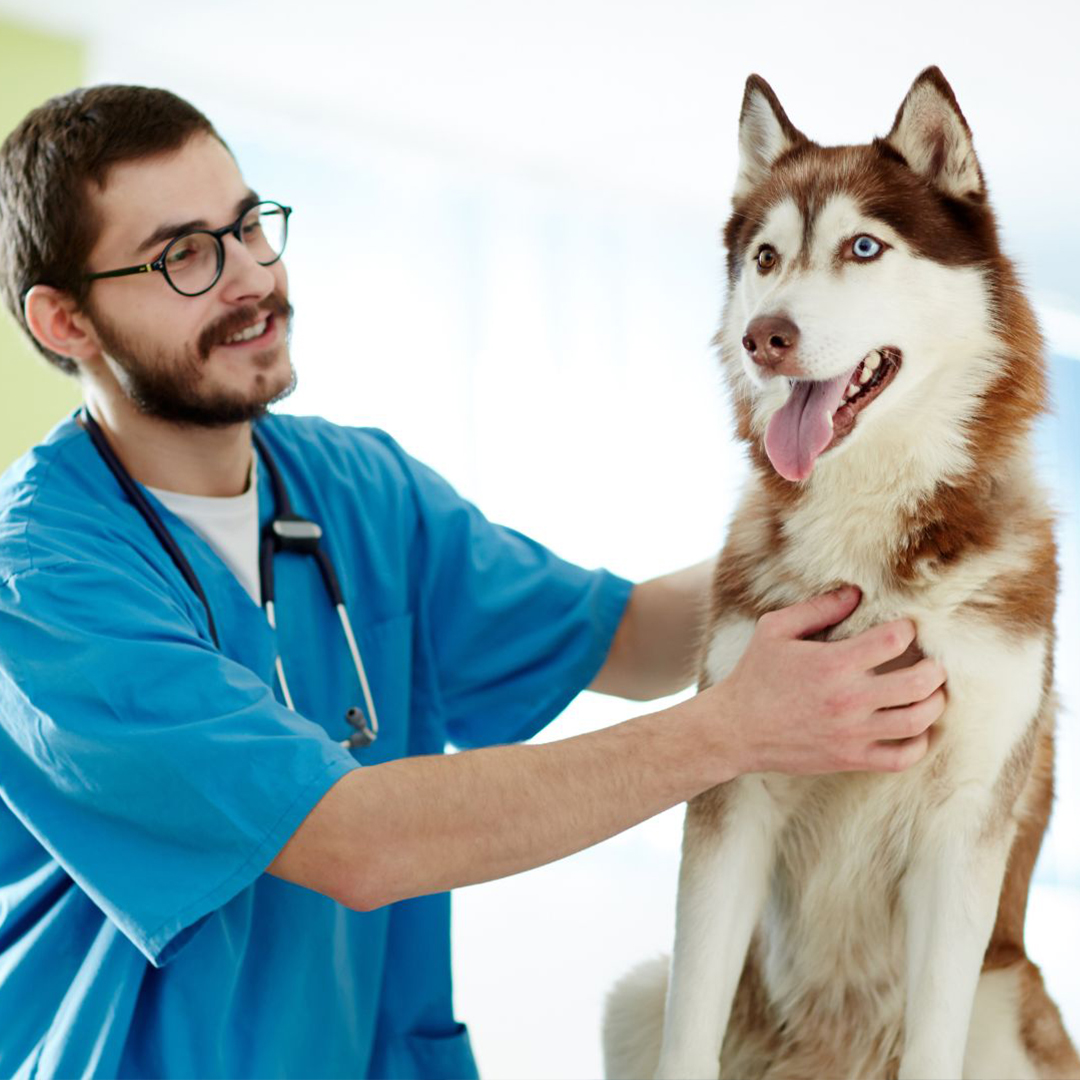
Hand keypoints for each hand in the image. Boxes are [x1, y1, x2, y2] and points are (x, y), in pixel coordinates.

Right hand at [698, 586, 945, 777]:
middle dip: (935, 667)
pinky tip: (917, 730)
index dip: (908, 629)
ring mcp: (853, 733)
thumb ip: (818, 608)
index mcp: (833, 663)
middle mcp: (849, 699)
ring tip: (931, 691)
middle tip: (932, 660)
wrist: (735, 730)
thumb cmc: (755, 675)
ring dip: (935, 702)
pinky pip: (902, 758)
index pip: (894, 640)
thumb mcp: (775, 629)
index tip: (906, 627)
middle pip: (920, 681)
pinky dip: (919, 744)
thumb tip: (856, 592)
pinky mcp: (851, 758)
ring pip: (918, 720)